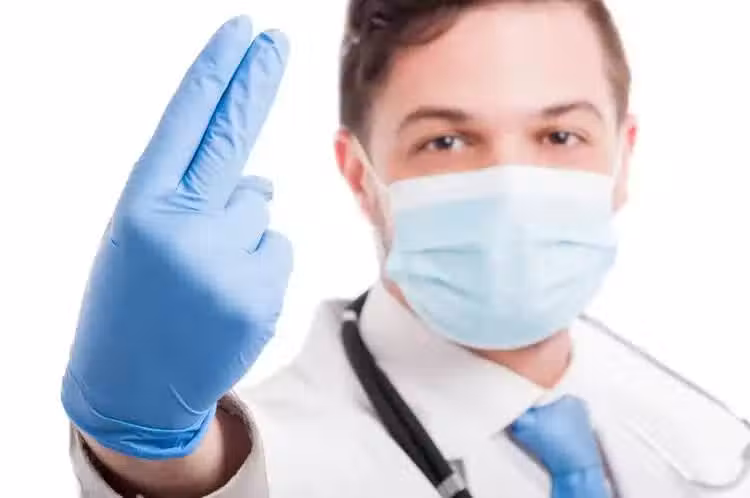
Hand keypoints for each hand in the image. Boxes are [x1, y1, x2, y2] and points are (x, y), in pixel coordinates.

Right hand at [61, 16, 291, 459]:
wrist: (133, 387)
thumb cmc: (133, 304)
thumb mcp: (141, 241)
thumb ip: (195, 199)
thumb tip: (262, 181)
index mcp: (142, 207)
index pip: (187, 122)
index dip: (216, 73)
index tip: (240, 33)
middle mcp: (184, 228)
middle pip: (233, 139)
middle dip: (256, 81)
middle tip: (274, 39)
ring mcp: (226, 263)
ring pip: (260, 210)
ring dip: (242, 232)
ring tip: (205, 277)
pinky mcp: (261, 296)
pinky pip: (277, 250)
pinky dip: (261, 265)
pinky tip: (227, 298)